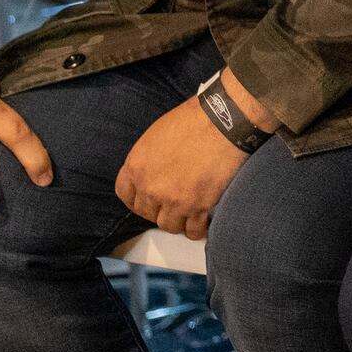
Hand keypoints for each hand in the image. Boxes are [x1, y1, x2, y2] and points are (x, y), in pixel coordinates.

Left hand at [114, 98, 251, 241]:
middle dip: (160, 210)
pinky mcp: (198, 206)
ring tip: (191, 214)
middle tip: (175, 205)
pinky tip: (205, 221)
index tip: (148, 201)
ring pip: (169, 226)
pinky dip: (199, 229)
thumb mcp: (158, 134)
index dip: (138, 201)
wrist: (225, 121)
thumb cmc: (196, 119)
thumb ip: (150, 158)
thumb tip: (156, 170)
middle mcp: (150, 186)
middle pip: (147, 213)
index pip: (126, 195)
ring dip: (179, 221)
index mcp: (136, 165)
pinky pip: (193, 231)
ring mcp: (173, 199)